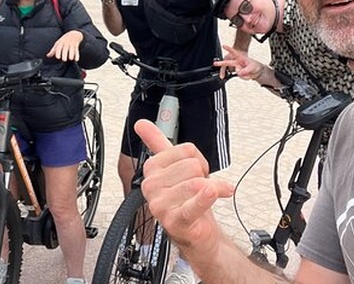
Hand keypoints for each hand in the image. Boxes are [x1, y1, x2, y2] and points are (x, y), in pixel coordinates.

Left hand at [47, 30, 82, 61]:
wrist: (73, 34)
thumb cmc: (64, 40)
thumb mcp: (58, 43)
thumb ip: (53, 50)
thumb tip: (47, 56)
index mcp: (61, 43)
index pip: (59, 47)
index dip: (58, 52)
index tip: (58, 58)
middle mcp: (66, 43)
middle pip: (65, 49)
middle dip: (65, 54)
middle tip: (64, 60)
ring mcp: (71, 44)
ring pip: (72, 49)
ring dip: (71, 54)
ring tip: (70, 59)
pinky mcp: (76, 46)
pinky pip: (76, 51)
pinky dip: (77, 55)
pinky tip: (76, 60)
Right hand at [135, 119, 234, 250]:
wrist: (195, 230)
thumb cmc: (186, 198)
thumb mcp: (173, 166)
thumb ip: (156, 142)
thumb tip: (141, 123)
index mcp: (150, 169)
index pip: (186, 150)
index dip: (197, 160)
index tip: (193, 172)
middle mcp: (151, 186)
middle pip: (192, 166)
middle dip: (203, 176)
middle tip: (198, 188)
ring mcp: (160, 205)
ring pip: (197, 182)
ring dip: (212, 189)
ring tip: (206, 197)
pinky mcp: (174, 221)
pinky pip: (193, 205)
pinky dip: (204, 198)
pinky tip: (211, 193)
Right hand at [215, 45, 262, 80]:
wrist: (258, 72)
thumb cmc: (255, 66)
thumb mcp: (252, 67)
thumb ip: (246, 70)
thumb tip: (239, 73)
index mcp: (240, 58)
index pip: (234, 52)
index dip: (229, 49)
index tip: (224, 45)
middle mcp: (237, 62)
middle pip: (228, 63)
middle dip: (221, 63)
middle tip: (215, 63)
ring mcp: (237, 68)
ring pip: (236, 72)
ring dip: (243, 75)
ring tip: (249, 73)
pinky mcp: (238, 73)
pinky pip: (239, 76)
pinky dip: (244, 78)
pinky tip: (247, 76)